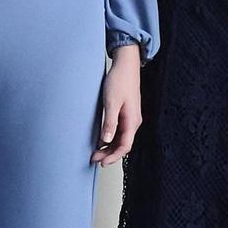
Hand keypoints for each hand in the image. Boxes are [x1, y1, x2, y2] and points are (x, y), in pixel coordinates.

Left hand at [92, 45, 141, 164]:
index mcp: (132, 121)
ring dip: (109, 147)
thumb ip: (109, 122)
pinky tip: (101, 139)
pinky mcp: (126, 113)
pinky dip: (111, 138)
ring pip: (121, 139)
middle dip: (109, 154)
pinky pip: (120, 131)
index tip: (101, 162)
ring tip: (96, 151)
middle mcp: (133, 122)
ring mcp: (130, 118)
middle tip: (94, 158)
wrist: (126, 65)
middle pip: (123, 144)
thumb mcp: (111, 102)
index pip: (125, 146)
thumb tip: (106, 140)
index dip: (113, 157)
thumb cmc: (120, 81)